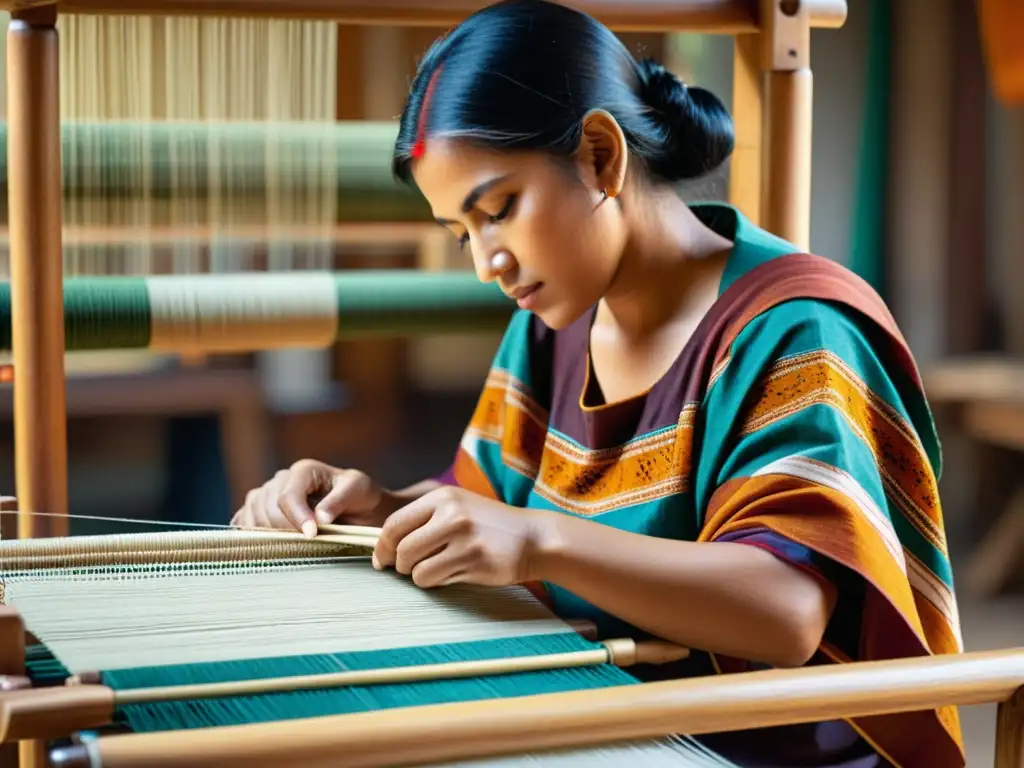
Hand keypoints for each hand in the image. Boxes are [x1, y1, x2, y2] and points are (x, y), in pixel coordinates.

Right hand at [231, 459, 395, 536]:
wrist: (358, 507)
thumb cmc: (359, 496)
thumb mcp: (357, 491)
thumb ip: (339, 501)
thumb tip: (319, 518)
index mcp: (304, 470)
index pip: (288, 495)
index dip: (297, 517)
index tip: (311, 535)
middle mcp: (282, 479)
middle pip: (267, 506)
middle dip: (284, 529)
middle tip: (304, 545)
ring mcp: (268, 493)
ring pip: (253, 513)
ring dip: (267, 533)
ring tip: (289, 546)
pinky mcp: (261, 508)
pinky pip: (244, 519)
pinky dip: (249, 531)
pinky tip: (264, 544)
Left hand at [372, 486, 546, 588]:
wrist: (533, 537)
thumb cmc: (488, 526)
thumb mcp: (457, 508)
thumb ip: (424, 520)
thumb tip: (385, 547)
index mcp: (443, 496)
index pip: (395, 523)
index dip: (382, 546)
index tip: (382, 560)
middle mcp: (451, 513)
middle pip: (402, 548)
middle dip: (399, 565)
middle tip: (408, 570)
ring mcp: (464, 537)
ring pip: (416, 569)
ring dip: (420, 576)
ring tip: (439, 569)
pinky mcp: (474, 560)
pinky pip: (436, 580)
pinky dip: (437, 582)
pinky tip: (455, 573)